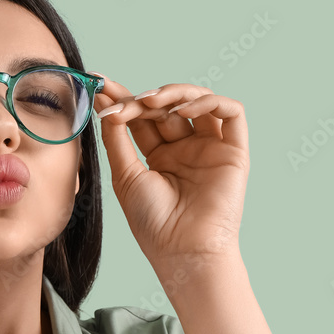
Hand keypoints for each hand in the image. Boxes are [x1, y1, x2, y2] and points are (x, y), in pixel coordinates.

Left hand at [90, 77, 249, 279]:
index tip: (98, 84)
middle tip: (122, 100)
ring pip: (198, 101)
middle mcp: (186, 148)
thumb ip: (117, 139)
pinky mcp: (234, 150)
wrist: (182, 249)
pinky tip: (183, 110)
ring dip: (173, 94)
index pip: (142, 117)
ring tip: (149, 102)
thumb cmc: (153, 222)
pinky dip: (209, 101)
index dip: (122, 98)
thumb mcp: (125, 175)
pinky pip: (231, 112)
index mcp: (159, 156)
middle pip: (166, 107)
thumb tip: (106, 107)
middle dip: (142, 97)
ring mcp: (210, 147)